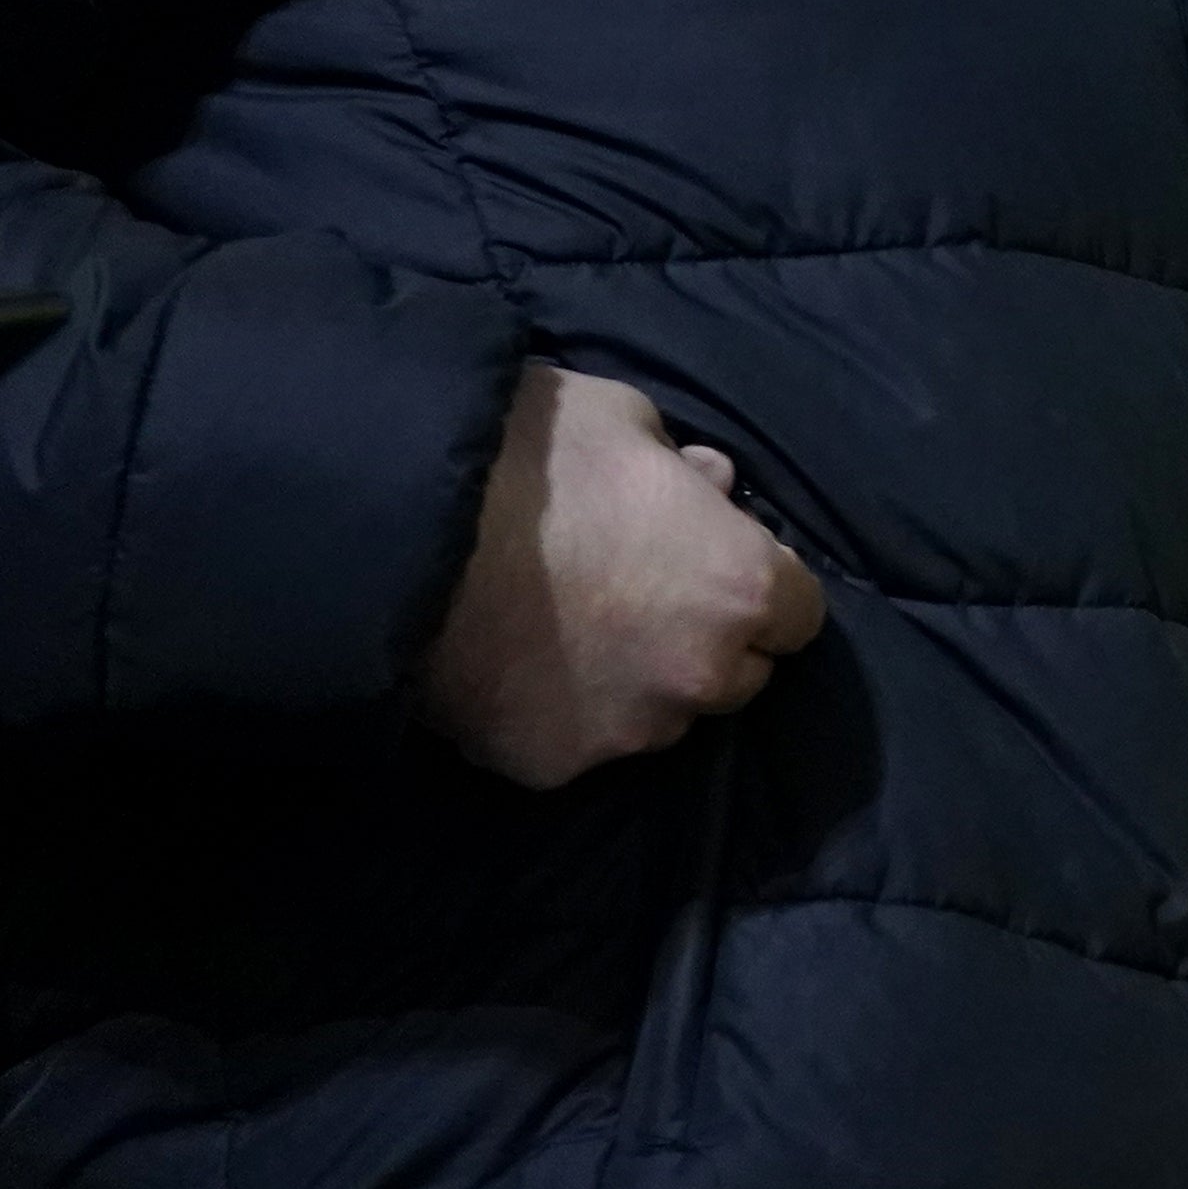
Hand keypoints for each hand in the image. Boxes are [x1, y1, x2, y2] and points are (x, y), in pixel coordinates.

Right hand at [413, 364, 829, 790]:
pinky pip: (574, 742)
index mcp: (743, 588)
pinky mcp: (551, 766)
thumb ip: (683, 468)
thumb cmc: (521, 455)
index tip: (712, 565)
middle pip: (737, 675)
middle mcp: (704, 673)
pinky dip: (555, 713)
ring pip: (658, 717)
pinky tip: (511, 667)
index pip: (798, 614)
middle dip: (703, 641)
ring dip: (634, 684)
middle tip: (635, 599)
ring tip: (562, 631)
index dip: (757, 586)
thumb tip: (711, 488)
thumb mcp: (625, 422)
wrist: (389, 530)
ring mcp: (628, 730)